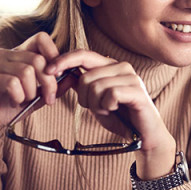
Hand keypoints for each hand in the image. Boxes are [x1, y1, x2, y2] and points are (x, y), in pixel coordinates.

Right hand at [0, 32, 63, 159]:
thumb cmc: (7, 105)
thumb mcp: (36, 96)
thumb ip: (54, 87)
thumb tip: (74, 77)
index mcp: (18, 54)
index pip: (41, 38)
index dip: (54, 53)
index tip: (58, 75)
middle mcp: (6, 54)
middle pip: (38, 59)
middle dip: (48, 83)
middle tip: (48, 99)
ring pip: (26, 71)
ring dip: (31, 92)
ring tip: (25, 101)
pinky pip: (12, 83)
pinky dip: (18, 96)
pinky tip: (13, 102)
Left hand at [47, 50, 176, 178]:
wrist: (142, 135)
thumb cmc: (119, 116)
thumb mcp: (94, 100)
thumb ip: (82, 85)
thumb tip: (61, 72)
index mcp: (110, 65)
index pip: (83, 54)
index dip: (64, 60)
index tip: (48, 71)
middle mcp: (122, 67)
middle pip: (86, 77)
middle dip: (84, 97)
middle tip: (96, 108)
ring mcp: (131, 77)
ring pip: (96, 87)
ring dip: (96, 105)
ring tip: (107, 110)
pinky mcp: (137, 90)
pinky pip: (110, 95)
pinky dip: (107, 107)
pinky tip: (115, 110)